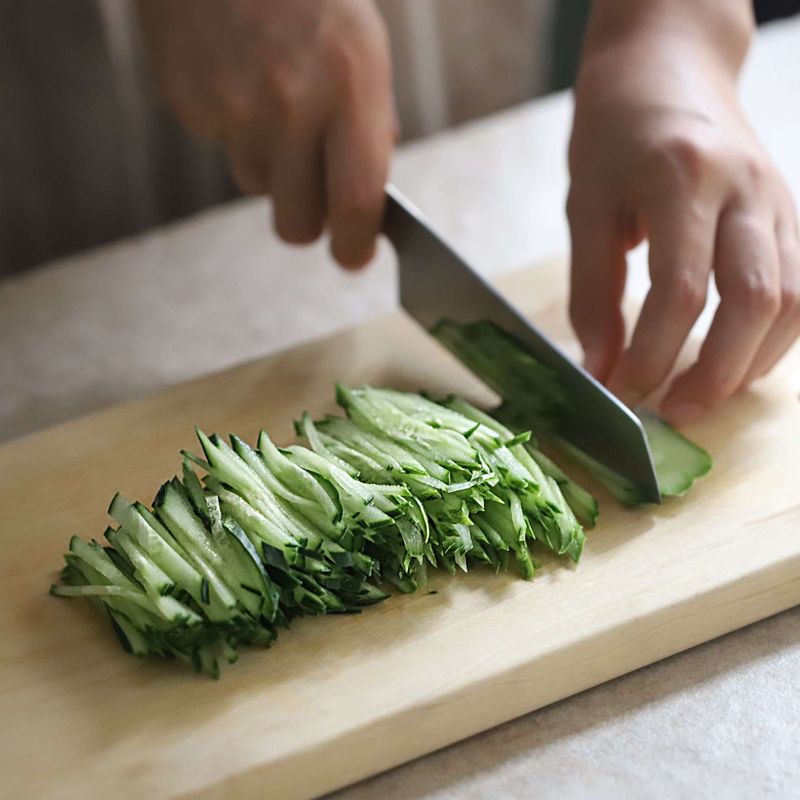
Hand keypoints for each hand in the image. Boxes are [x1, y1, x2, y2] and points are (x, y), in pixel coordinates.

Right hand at [136, 0, 394, 267]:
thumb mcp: (365, 48)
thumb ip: (369, 126)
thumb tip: (365, 197)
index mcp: (349, 87)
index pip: (356, 204)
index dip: (356, 246)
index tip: (354, 255)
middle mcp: (290, 105)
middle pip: (295, 226)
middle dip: (308, 220)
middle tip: (314, 194)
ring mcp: (231, 106)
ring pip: (255, 187)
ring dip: (269, 166)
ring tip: (272, 103)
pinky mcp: (188, 103)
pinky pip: (221, 148)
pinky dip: (234, 129)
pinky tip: (239, 80)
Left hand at [567, 1, 799, 425]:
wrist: (668, 66)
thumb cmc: (615, 133)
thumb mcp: (586, 206)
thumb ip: (592, 292)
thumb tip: (601, 369)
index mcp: (682, 178)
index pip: (679, 291)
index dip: (651, 356)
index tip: (622, 395)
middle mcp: (745, 189)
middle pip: (754, 301)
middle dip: (713, 373)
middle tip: (673, 414)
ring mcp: (778, 200)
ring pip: (793, 300)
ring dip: (750, 363)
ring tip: (702, 397)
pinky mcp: (790, 213)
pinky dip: (773, 337)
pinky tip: (736, 361)